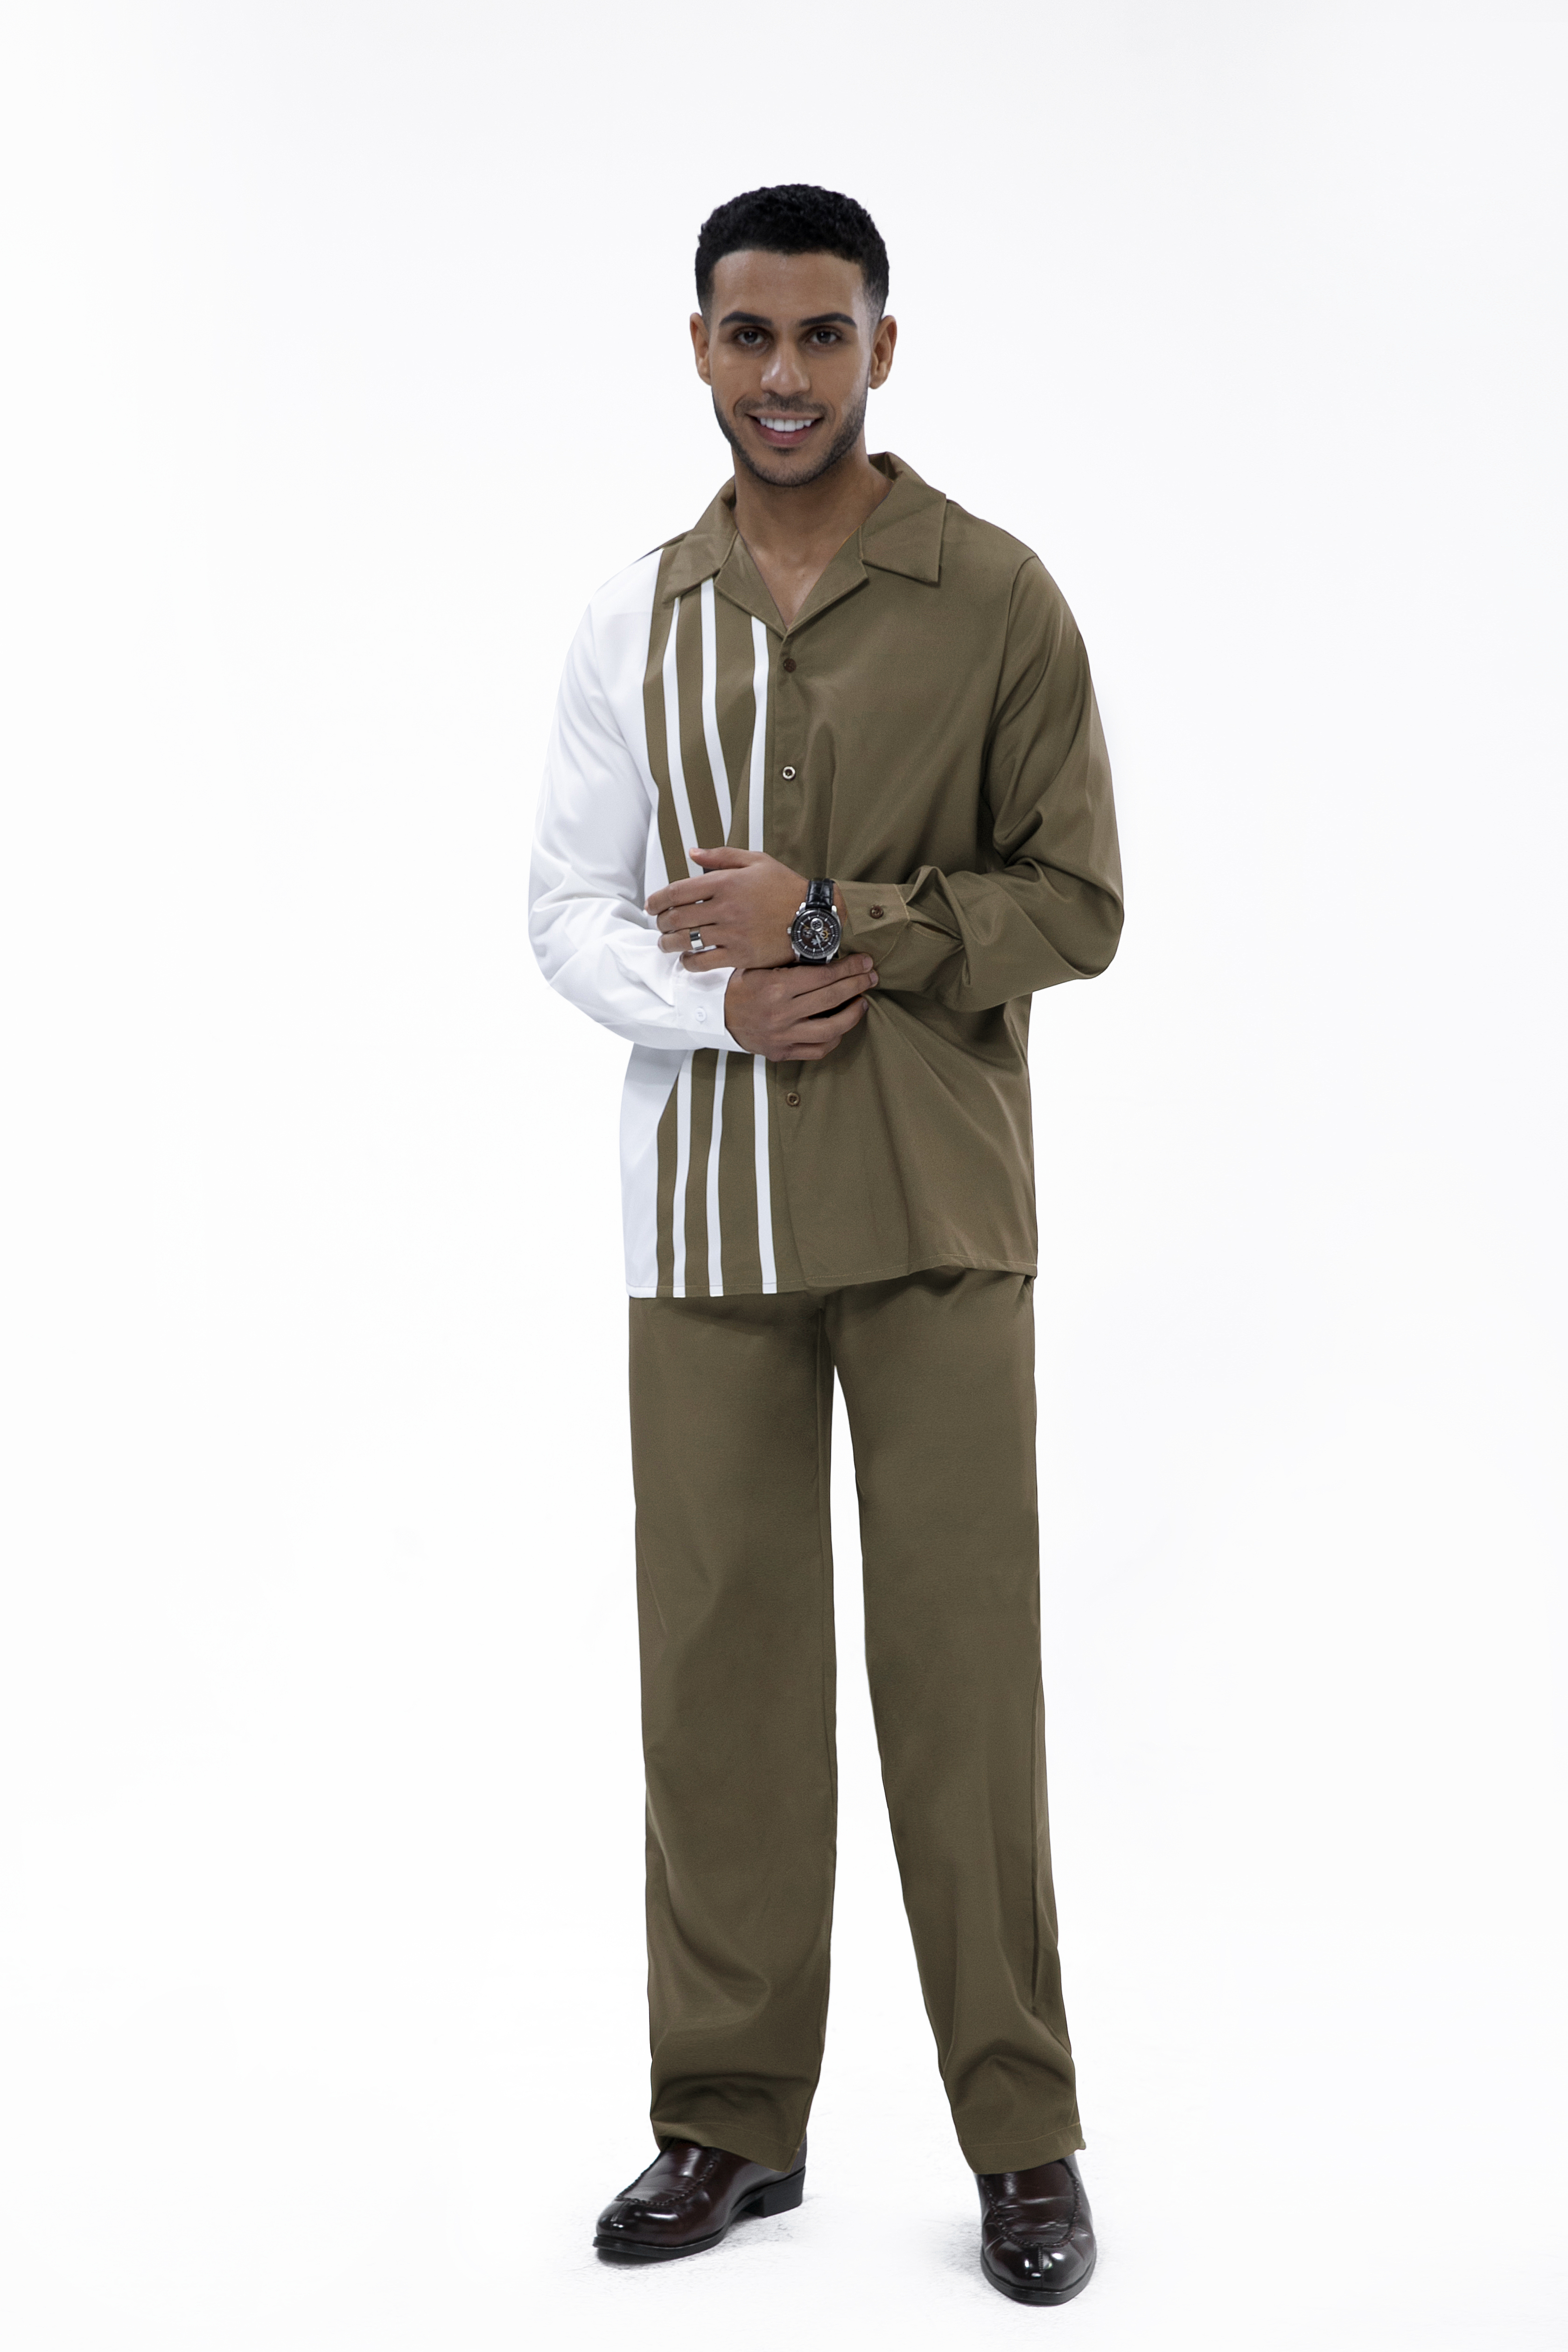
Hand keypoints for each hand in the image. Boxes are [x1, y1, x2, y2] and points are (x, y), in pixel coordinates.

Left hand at [647, 848, 807, 970]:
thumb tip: (692, 852)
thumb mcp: (756, 861)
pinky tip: (688, 960)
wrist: (813, 917)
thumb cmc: (785, 888)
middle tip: (659, 926)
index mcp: (725, 882)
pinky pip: (704, 961)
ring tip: (666, 944)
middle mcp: (725, 908)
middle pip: (677, 918)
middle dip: (661, 923)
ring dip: (669, 944)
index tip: (651, 906)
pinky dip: (689, 963)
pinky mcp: (740, 954)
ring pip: (686, 941)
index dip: (657, 900)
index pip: (678, 891)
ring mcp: (732, 933)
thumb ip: (721, 856)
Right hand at [724, 958, 877, 1060]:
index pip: (824, 976)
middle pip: (832, 998)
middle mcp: (782, 1013)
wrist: (714, 1015)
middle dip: (857, 985)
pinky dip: (834, 1039)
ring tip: (861, 1002)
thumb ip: (791, 964)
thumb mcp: (760, 966)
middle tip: (871, 977)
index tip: (865, 962)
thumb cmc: (739, 986)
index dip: (850, 968)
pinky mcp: (782, 1052)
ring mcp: (783, 1036)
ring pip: (831, 1029)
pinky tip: (842, 1027)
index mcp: (776, 987)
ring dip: (852, 1014)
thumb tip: (829, 955)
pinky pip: (817, 1050)